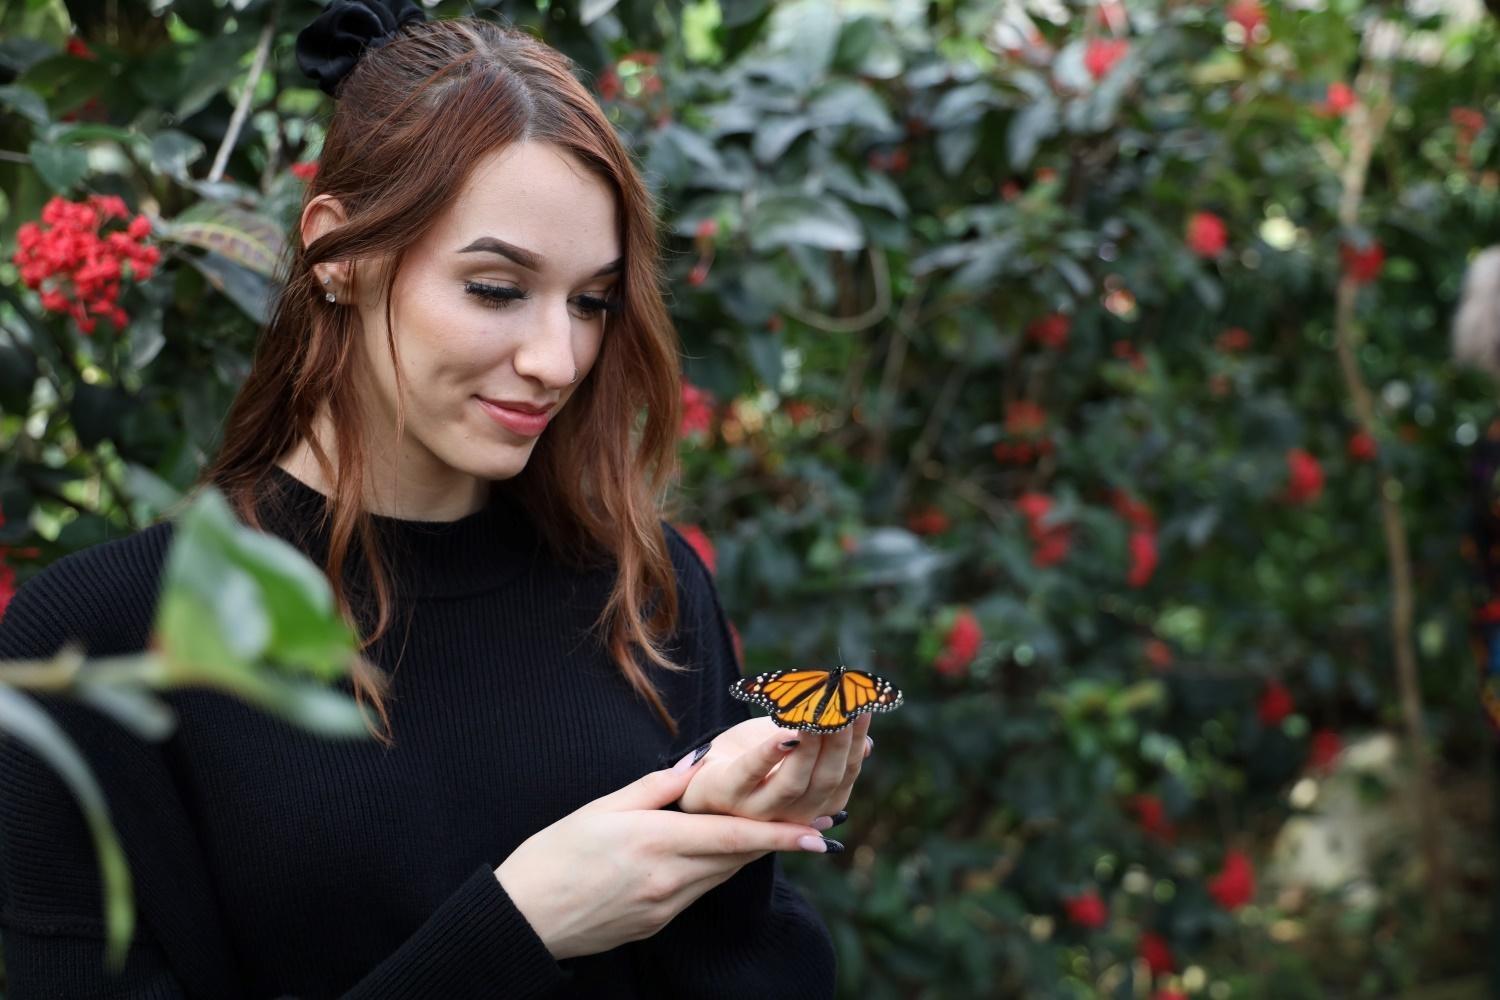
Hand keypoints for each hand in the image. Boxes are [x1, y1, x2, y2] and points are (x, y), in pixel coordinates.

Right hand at [494, 757, 832, 960]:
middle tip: (816, 824)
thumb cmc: (554, 854)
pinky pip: (698, 892)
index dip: (780, 835)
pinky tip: (719, 854)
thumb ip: (656, 785)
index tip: (819, 832)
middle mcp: (669, 879)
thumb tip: (698, 765)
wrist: (524, 918)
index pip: (734, 836)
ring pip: (721, 875)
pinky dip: (716, 871)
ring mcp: (665, 906)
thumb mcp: (602, 807)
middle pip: (737, 857)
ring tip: (778, 832)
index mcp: (657, 841)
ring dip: (748, 854)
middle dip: (776, 840)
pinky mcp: (657, 923)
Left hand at [675, 713, 872, 825]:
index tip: (863, 706)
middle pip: (825, 778)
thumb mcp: (791, 747)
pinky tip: (785, 733)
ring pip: (794, 782)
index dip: (856, 740)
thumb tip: (867, 743)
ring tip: (820, 717)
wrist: (697, 779)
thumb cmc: (749, 761)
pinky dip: (770, 753)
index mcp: (815, 803)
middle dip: (840, 742)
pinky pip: (752, 773)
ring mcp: (759, 809)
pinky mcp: (728, 793)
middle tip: (847, 707)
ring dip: (810, 748)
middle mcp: (793, 814)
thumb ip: (824, 747)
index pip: (846, 772)